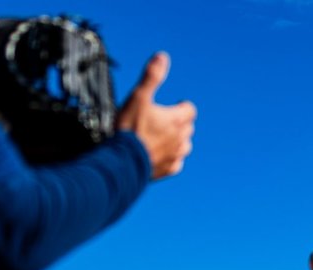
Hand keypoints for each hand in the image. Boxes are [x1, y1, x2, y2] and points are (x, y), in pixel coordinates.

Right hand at [117, 52, 195, 178]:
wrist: (123, 162)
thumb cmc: (130, 128)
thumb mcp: (139, 96)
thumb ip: (151, 76)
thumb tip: (162, 56)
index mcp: (177, 119)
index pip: (190, 110)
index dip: (183, 106)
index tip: (177, 104)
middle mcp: (181, 138)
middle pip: (188, 127)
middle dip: (180, 122)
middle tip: (167, 120)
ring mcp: (175, 155)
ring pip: (185, 146)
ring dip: (178, 140)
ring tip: (165, 138)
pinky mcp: (168, 170)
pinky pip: (176, 163)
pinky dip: (172, 158)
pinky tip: (162, 156)